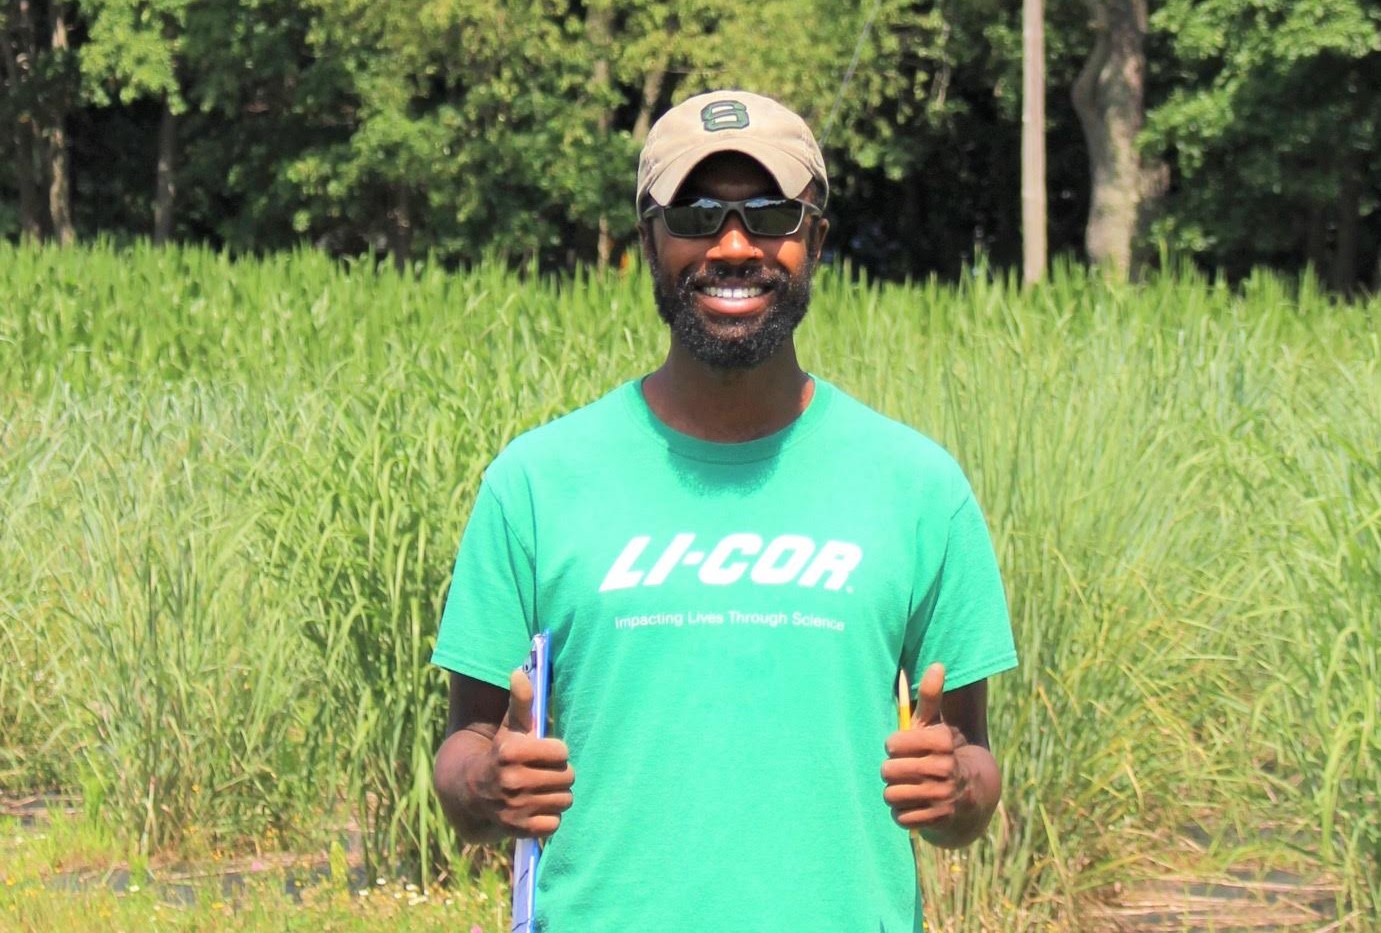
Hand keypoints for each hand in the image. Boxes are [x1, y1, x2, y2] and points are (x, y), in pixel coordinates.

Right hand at [475, 668, 574, 837]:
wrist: (471, 792)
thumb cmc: (501, 754)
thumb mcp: (509, 727)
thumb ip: (520, 702)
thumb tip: (520, 672)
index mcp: (510, 752)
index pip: (562, 752)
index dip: (557, 752)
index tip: (546, 752)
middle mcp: (511, 780)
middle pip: (567, 777)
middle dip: (560, 773)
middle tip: (545, 772)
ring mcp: (514, 807)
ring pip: (565, 800)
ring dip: (557, 795)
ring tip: (542, 789)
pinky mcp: (518, 829)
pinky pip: (554, 823)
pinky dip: (549, 817)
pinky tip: (536, 808)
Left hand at [881, 663, 969, 829]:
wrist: (971, 795)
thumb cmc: (941, 754)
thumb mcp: (936, 725)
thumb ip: (932, 696)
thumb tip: (937, 665)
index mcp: (943, 741)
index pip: (893, 744)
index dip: (893, 746)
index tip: (901, 747)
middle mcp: (946, 769)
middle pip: (888, 770)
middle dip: (891, 771)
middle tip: (903, 770)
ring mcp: (943, 797)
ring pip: (892, 795)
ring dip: (895, 793)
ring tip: (908, 787)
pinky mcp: (939, 820)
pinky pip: (900, 818)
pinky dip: (902, 813)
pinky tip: (914, 806)